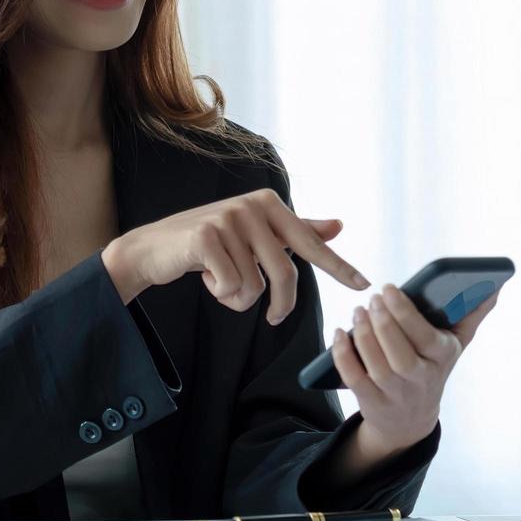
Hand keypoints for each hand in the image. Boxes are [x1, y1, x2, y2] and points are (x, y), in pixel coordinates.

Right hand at [100, 188, 369, 323]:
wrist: (156, 248)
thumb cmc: (211, 243)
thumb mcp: (256, 234)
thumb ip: (296, 230)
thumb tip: (339, 225)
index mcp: (270, 203)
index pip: (311, 244)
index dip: (339, 267)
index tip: (365, 285)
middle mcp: (252, 205)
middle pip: (285, 274)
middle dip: (280, 305)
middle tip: (273, 318)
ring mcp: (227, 219)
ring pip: (255, 286)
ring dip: (239, 299)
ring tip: (221, 280)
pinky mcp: (205, 237)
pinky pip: (231, 287)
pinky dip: (220, 293)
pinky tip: (206, 277)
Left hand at [329, 283, 500, 455]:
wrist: (410, 420)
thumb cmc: (431, 368)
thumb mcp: (454, 345)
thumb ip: (471, 315)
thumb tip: (494, 287)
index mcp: (442, 358)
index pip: (425, 337)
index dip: (404, 313)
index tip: (389, 288)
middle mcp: (420, 378)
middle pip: (400, 354)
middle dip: (383, 323)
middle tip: (372, 298)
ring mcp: (395, 393)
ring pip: (377, 366)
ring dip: (363, 336)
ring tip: (358, 311)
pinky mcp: (372, 401)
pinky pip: (355, 379)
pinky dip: (343, 356)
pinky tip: (339, 333)